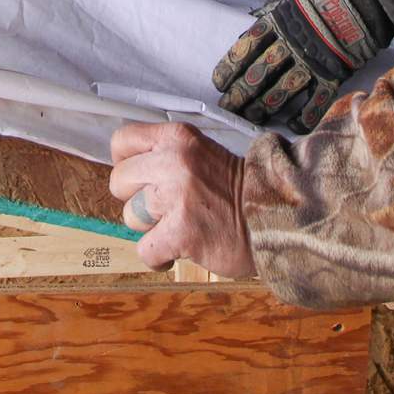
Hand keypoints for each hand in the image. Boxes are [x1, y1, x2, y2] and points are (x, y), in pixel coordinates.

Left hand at [109, 122, 256, 277]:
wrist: (274, 216)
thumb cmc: (235, 190)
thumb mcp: (200, 153)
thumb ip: (165, 156)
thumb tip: (128, 171)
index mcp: (178, 137)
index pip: (122, 141)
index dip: (127, 164)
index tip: (142, 178)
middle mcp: (174, 161)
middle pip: (119, 181)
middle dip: (137, 199)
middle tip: (166, 207)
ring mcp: (178, 196)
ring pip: (130, 217)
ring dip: (152, 228)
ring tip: (181, 224)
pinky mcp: (182, 231)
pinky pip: (145, 250)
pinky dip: (161, 256)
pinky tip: (181, 248)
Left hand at [211, 0, 388, 131]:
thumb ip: (270, 14)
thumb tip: (251, 26)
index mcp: (277, 22)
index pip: (245, 48)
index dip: (229, 68)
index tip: (219, 83)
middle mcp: (290, 44)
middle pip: (258, 74)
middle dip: (240, 93)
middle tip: (228, 106)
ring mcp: (312, 62)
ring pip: (280, 91)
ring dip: (263, 107)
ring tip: (251, 117)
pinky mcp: (333, 76)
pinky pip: (315, 103)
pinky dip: (303, 117)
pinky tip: (291, 125)